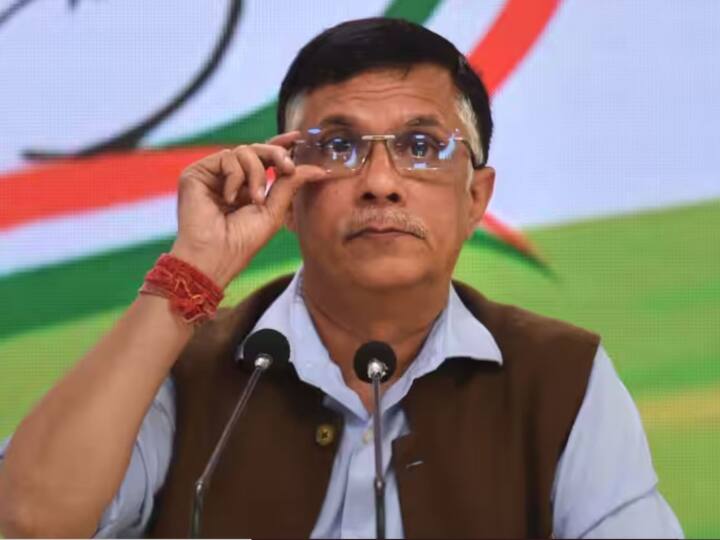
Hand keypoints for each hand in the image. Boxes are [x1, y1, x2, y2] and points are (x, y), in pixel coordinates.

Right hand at [169, 131, 326, 287]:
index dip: (280, 146)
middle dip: (276, 154)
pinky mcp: (197, 173)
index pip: (264, 159)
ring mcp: (212, 175)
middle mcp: (229, 179)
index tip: (298, 137)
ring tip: (254, 199)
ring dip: (257, 174)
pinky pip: (227, 158)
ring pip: (244, 152)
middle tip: (288, 168)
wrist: (216, 255)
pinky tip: (230, 199)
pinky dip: (236, 177)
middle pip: (256, 150)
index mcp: (247, 188)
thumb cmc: (243, 241)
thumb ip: (292, 184)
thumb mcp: (274, 210)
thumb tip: (319, 168)